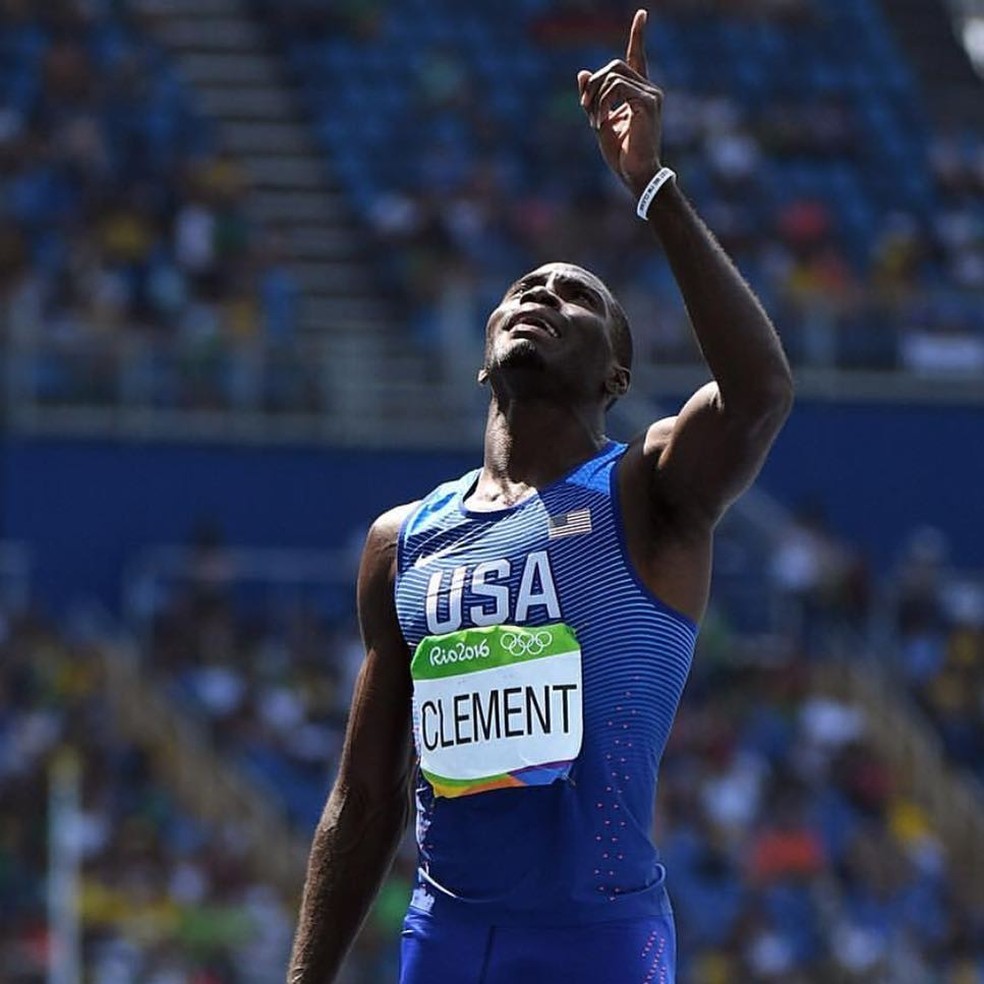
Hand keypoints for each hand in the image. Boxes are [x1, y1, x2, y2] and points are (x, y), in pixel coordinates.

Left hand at [577, 9, 663, 198]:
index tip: (641, 13)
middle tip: (584, 106)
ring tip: (594, 122)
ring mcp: (651, 94)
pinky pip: (615, 87)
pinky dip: (602, 103)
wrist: (636, 174)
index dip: (638, 35)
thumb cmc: (621, 155)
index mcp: (640, 92)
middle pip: (615, 65)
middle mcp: (650, 89)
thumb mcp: (600, 121)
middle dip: (593, 83)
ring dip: (595, 96)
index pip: (638, 57)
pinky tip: (600, 123)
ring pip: (613, 75)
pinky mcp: (647, 102)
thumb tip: (582, 72)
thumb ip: (592, 98)